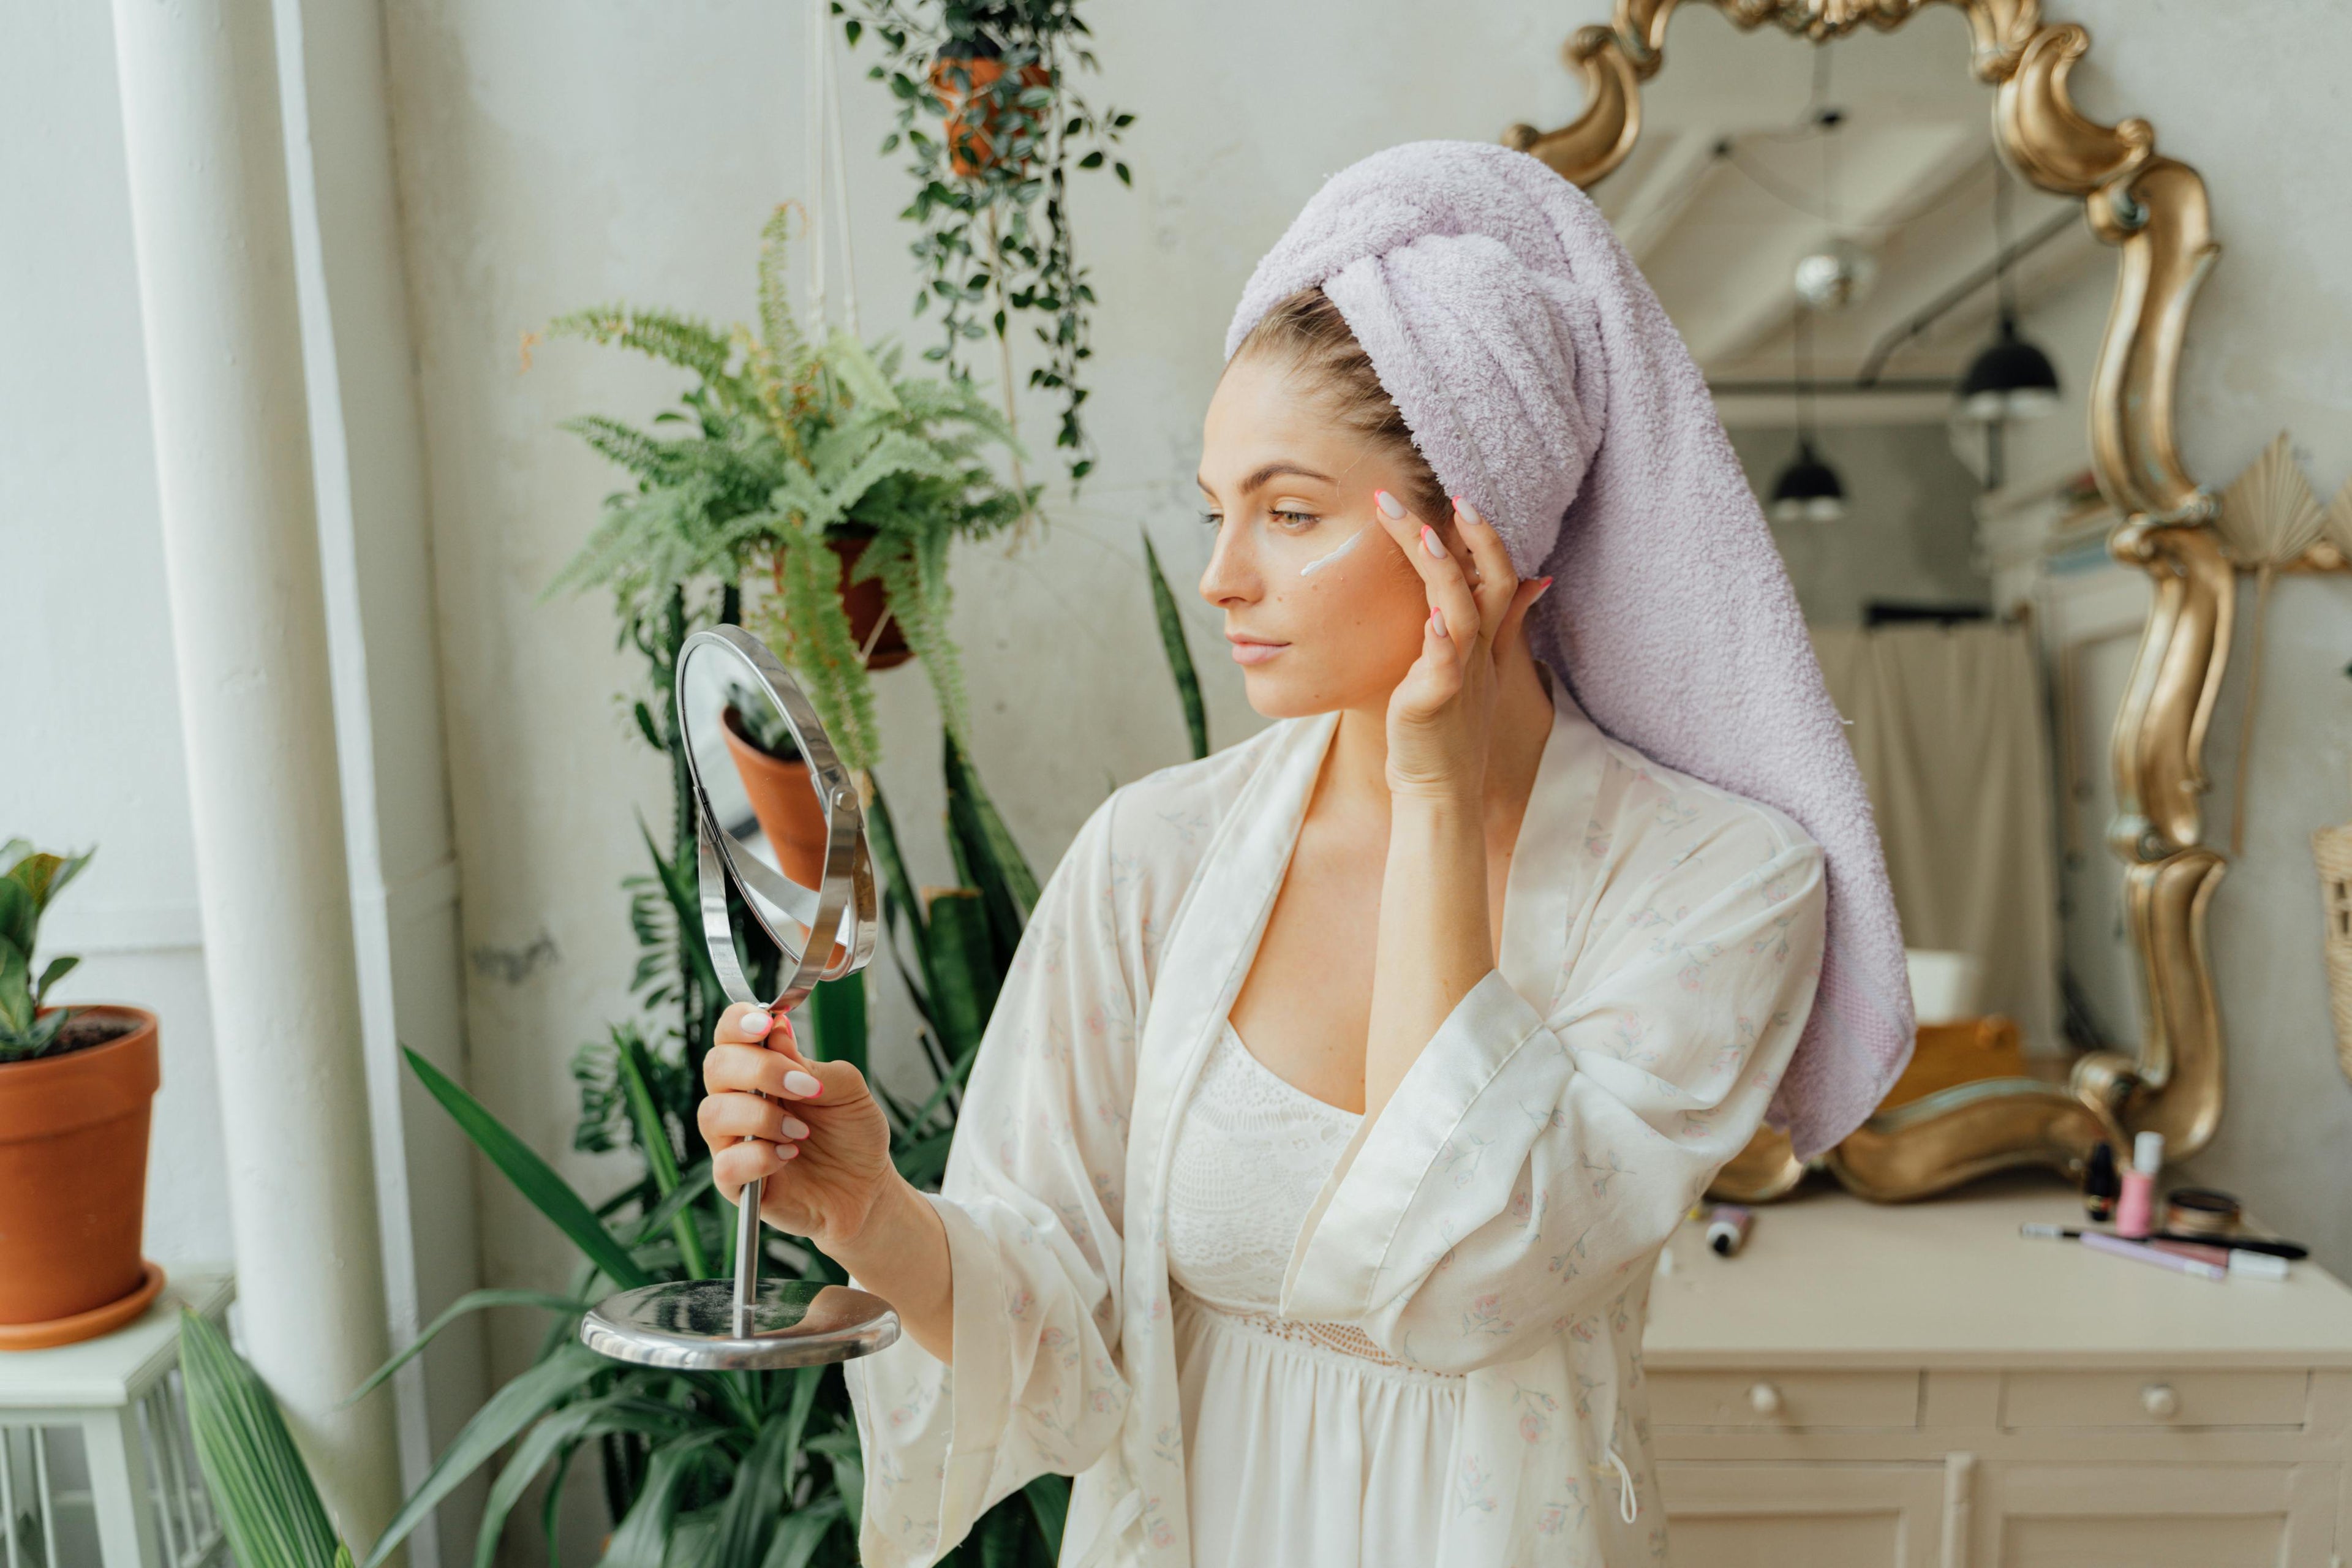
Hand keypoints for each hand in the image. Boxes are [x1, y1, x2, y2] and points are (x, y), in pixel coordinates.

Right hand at [699, 1002, 898, 1254]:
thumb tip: (777, 1031)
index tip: (767, 1022)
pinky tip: (788, 1154)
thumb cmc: (851, 1135)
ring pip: (712, 1114)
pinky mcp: (735, 1183)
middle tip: (804, 1087)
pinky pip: (725, 1165)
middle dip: (759, 1069)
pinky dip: (758, 1156)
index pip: (729, 1036)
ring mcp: (732, 1142)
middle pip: (715, 1067)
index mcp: (761, 1071)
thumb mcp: (849, 1091)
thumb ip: (811, 1064)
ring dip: (761, 1116)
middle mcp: (738, 1101)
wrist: (866, 1189)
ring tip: (801, 1131)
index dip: (738, 1022)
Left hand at [1368, 490, 1551, 802]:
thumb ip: (1503, 622)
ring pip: (1460, 612)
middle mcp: (1476, 652)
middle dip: (1474, 538)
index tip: (1463, 499)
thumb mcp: (1479, 667)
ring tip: (1426, 534)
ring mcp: (1459, 675)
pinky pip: (1442, 668)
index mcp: (1483, 641)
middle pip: (1487, 583)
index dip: (1486, 539)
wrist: (1439, 790)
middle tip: (1454, 494)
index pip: (1496, 577)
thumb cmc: (1448, 728)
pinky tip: (1431, 620)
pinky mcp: (1435, 702)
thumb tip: (1536, 580)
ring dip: (1444, 572)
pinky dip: (1440, 644)